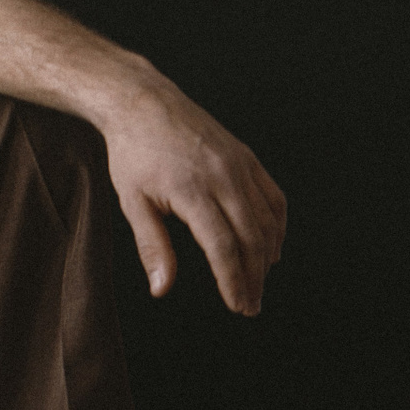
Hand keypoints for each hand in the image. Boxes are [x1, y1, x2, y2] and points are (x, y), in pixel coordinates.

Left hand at [102, 79, 285, 314]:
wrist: (144, 103)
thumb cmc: (132, 154)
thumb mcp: (132, 202)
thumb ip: (152, 246)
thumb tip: (161, 290)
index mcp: (192, 190)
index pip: (222, 246)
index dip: (233, 280)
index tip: (238, 305)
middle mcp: (223, 177)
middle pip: (251, 238)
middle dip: (254, 277)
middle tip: (250, 306)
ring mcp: (239, 165)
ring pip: (267, 220)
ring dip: (267, 255)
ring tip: (258, 283)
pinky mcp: (247, 157)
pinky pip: (273, 197)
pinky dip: (276, 226)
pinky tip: (270, 247)